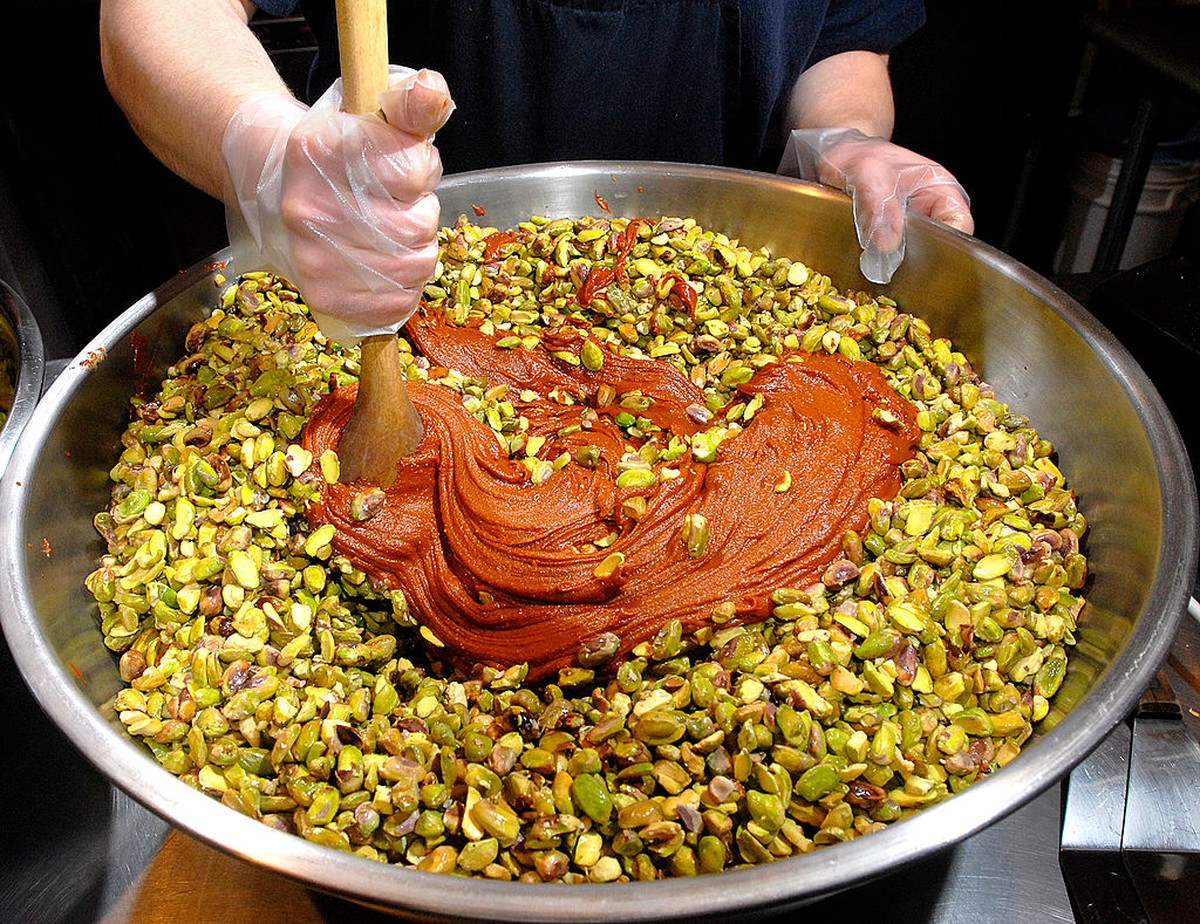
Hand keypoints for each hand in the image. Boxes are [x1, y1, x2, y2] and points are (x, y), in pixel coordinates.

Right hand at [222, 67, 453, 344]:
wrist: (283, 187)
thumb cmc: (342, 151)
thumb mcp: (373, 111)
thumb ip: (412, 102)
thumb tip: (432, 92)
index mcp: (319, 150)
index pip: (413, 169)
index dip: (421, 168)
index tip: (401, 165)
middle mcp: (308, 207)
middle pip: (418, 225)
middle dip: (422, 213)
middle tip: (397, 204)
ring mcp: (312, 258)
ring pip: (415, 266)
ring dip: (418, 250)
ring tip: (391, 233)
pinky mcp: (324, 297)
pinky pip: (397, 303)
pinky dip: (405, 287)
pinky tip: (385, 265)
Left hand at [780, 127, 972, 283]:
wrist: (840, 158)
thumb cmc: (860, 157)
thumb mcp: (867, 172)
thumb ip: (878, 204)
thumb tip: (888, 243)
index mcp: (941, 190)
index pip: (960, 226)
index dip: (944, 247)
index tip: (917, 258)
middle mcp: (932, 212)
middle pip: (939, 248)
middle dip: (916, 261)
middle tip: (889, 269)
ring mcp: (912, 229)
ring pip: (914, 258)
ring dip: (894, 265)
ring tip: (872, 266)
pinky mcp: (892, 241)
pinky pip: (892, 260)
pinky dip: (879, 264)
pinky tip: (864, 266)